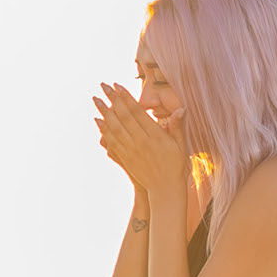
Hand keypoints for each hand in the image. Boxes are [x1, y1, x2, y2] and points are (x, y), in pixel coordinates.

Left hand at [92, 81, 188, 195]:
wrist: (165, 190)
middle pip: (123, 117)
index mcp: (155, 136)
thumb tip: (181, 109)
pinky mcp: (126, 159)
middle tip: (102, 86)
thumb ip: (177, 127)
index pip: (137, 112)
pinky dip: (104, 130)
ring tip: (96, 100)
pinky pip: (112, 142)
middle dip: (112, 100)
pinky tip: (98, 121)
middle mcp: (141, 142)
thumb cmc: (177, 166)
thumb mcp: (181, 145)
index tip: (117, 86)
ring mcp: (131, 151)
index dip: (126, 98)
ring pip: (114, 128)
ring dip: (104, 112)